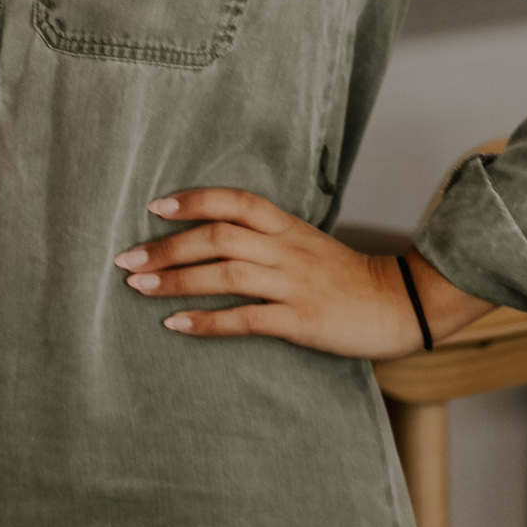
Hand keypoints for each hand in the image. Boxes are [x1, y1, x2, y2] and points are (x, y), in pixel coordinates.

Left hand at [114, 185, 490, 358]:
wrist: (398, 302)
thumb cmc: (347, 275)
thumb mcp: (307, 244)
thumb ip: (268, 238)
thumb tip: (218, 239)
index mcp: (287, 225)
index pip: (235, 200)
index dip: (194, 200)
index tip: (156, 207)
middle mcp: (285, 248)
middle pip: (217, 236)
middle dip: (168, 246)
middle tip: (128, 259)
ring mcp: (292, 283)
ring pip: (224, 274)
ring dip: (177, 280)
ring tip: (139, 288)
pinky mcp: (300, 319)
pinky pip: (246, 319)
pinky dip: (208, 321)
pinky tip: (177, 325)